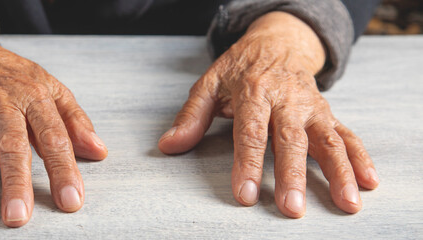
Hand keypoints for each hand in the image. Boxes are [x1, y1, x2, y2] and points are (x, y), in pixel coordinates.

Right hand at [0, 15, 107, 226]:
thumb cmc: (14, 77)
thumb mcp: (51, 89)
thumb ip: (75, 122)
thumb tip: (98, 151)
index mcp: (33, 99)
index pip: (53, 137)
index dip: (63, 170)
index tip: (71, 200)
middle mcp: (0, 108)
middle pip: (10, 147)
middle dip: (14, 182)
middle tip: (18, 217)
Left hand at [158, 12, 378, 217]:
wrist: (277, 42)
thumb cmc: (241, 68)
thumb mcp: (210, 84)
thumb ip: (191, 117)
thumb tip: (168, 146)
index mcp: (255, 92)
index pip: (251, 132)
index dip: (248, 164)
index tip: (246, 195)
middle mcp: (287, 100)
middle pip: (291, 140)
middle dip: (292, 176)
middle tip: (292, 208)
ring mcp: (311, 107)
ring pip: (328, 140)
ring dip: (339, 172)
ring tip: (346, 203)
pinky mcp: (326, 113)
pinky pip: (347, 135)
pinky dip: (360, 158)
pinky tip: (368, 182)